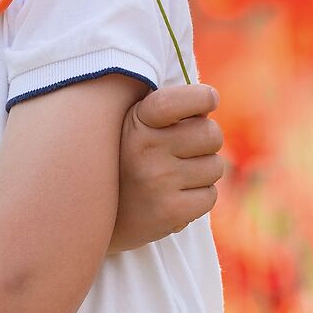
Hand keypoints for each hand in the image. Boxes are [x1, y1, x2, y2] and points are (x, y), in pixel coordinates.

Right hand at [109, 82, 226, 253]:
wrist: (96, 214)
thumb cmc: (128, 159)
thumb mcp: (137, 124)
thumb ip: (172, 109)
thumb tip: (210, 102)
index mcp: (138, 120)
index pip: (185, 100)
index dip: (204, 98)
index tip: (209, 100)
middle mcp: (146, 149)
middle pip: (211, 134)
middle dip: (206, 142)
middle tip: (185, 150)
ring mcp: (157, 182)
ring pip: (215, 167)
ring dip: (202, 172)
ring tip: (174, 177)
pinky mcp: (169, 212)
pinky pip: (210, 196)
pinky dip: (198, 198)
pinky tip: (174, 197)